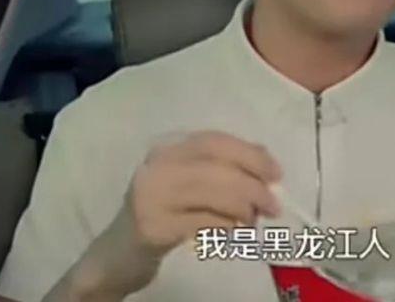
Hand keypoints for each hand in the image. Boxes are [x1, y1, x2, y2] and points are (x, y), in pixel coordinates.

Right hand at [123, 130, 282, 257]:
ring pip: (212, 193)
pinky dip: (226, 226)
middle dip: (253, 185)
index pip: (214, 141)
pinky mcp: (153, 226)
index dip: (250, 154)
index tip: (276, 173)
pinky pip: (202, 222)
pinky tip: (233, 232)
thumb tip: (264, 160)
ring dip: (243, 208)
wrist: (119, 252)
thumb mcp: (187, 184)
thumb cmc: (163, 213)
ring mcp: (152, 196)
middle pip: (216, 167)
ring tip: (252, 222)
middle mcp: (157, 167)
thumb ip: (219, 168)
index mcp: (167, 150)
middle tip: (273, 206)